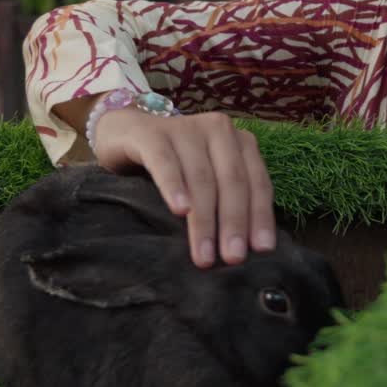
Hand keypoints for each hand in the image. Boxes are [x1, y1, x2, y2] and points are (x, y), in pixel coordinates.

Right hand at [91, 107, 276, 268]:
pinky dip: (174, 186)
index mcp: (239, 141)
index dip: (260, 216)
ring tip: (203, 254)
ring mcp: (184, 128)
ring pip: (200, 177)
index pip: (257, 182)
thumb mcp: (208, 181)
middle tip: (232, 258)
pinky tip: (180, 210)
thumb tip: (246, 250)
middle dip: (234, 222)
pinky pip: (165, 162)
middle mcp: (217, 129)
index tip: (261, 250)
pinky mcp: (151, 133)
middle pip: (232, 180)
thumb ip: (227, 202)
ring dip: (204, 219)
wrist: (125, 134)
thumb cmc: (176, 167)